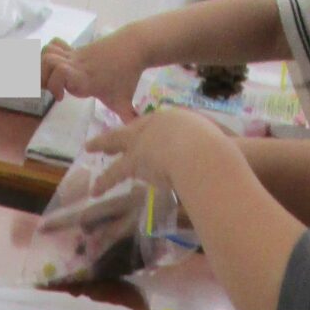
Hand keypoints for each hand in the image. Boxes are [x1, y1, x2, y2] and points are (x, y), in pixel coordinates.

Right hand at [43, 32, 148, 116]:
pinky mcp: (75, 49)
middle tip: (51, 89)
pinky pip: (54, 45)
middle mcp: (76, 66)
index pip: (60, 73)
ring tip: (50, 78)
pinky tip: (57, 67)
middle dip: (41, 77)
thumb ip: (126, 119)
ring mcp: (74, 55)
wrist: (133, 46)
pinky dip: (49, 54)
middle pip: (47, 61)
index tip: (61, 98)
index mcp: (85, 80)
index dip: (54, 85)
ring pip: (47, 51)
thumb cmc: (127, 76)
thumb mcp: (125, 101)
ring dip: (42, 65)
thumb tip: (134, 137)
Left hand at [93, 108, 236, 195]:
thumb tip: (220, 162)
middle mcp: (155, 125)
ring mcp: (143, 140)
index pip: (155, 124)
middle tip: (99, 138)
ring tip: (90, 153)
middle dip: (116, 133)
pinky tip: (95, 190)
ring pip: (117, 145)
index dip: (145, 130)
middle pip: (131, 128)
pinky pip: (115, 172)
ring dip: (103, 147)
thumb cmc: (216, 150)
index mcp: (175, 119)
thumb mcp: (216, 143)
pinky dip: (105, 181)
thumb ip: (211, 149)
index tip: (138, 133)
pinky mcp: (135, 159)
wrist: (203, 152)